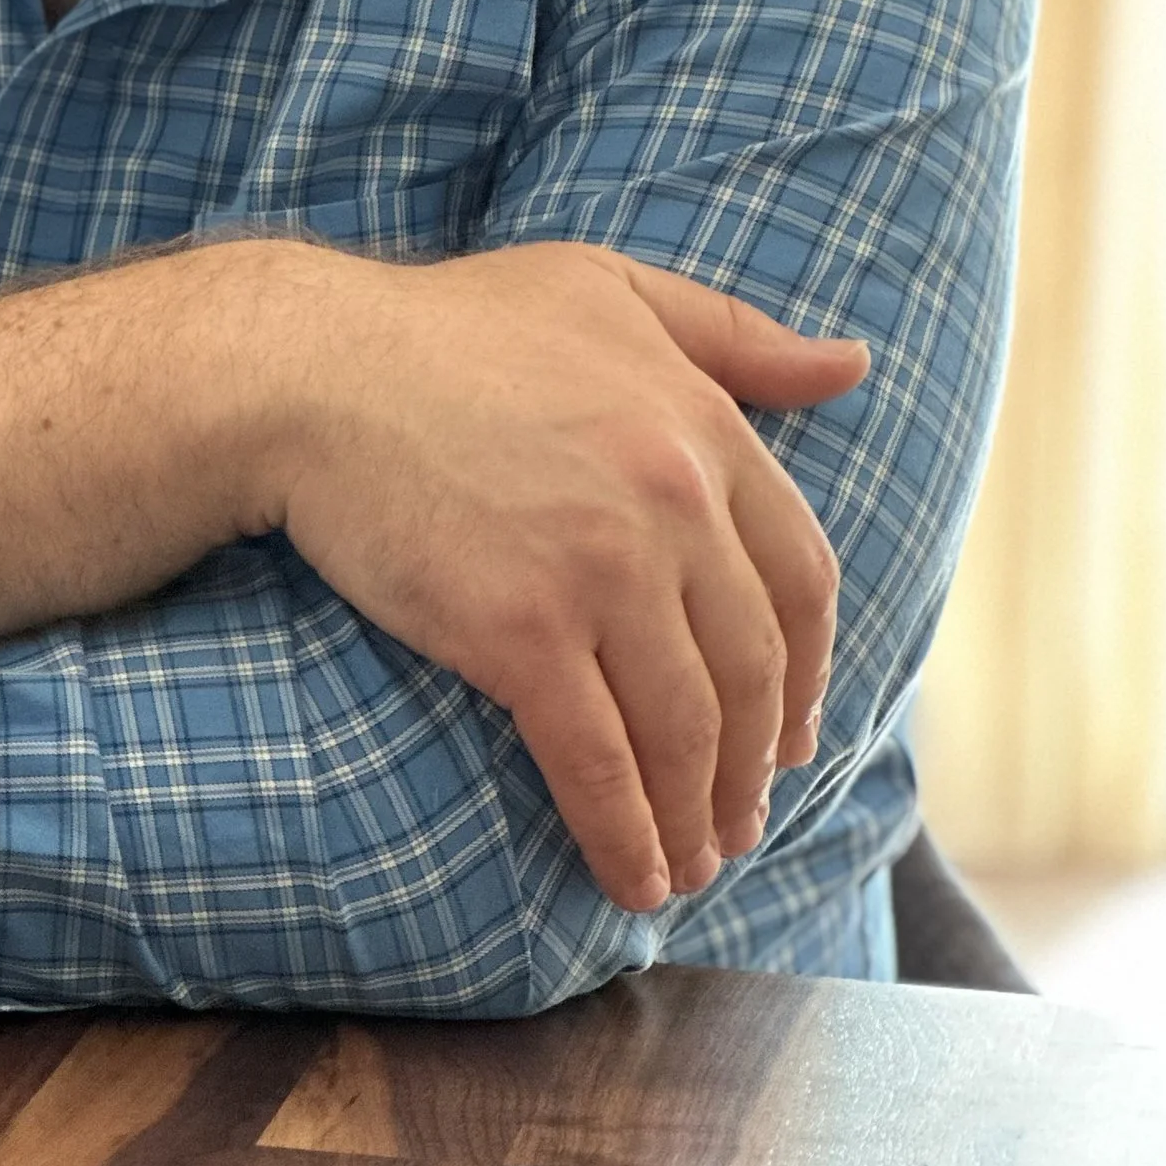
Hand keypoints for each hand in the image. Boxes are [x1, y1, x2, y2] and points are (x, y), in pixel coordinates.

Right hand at [248, 240, 863, 913]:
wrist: (311, 366)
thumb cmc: (448, 324)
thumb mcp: (606, 288)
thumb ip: (737, 335)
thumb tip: (854, 364)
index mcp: (701, 426)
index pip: (801, 577)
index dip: (805, 671)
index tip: (790, 730)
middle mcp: (671, 501)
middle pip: (750, 669)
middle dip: (752, 764)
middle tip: (739, 820)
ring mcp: (598, 570)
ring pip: (685, 729)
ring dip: (697, 816)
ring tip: (690, 864)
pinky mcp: (519, 631)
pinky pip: (597, 760)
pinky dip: (625, 833)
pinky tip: (633, 877)